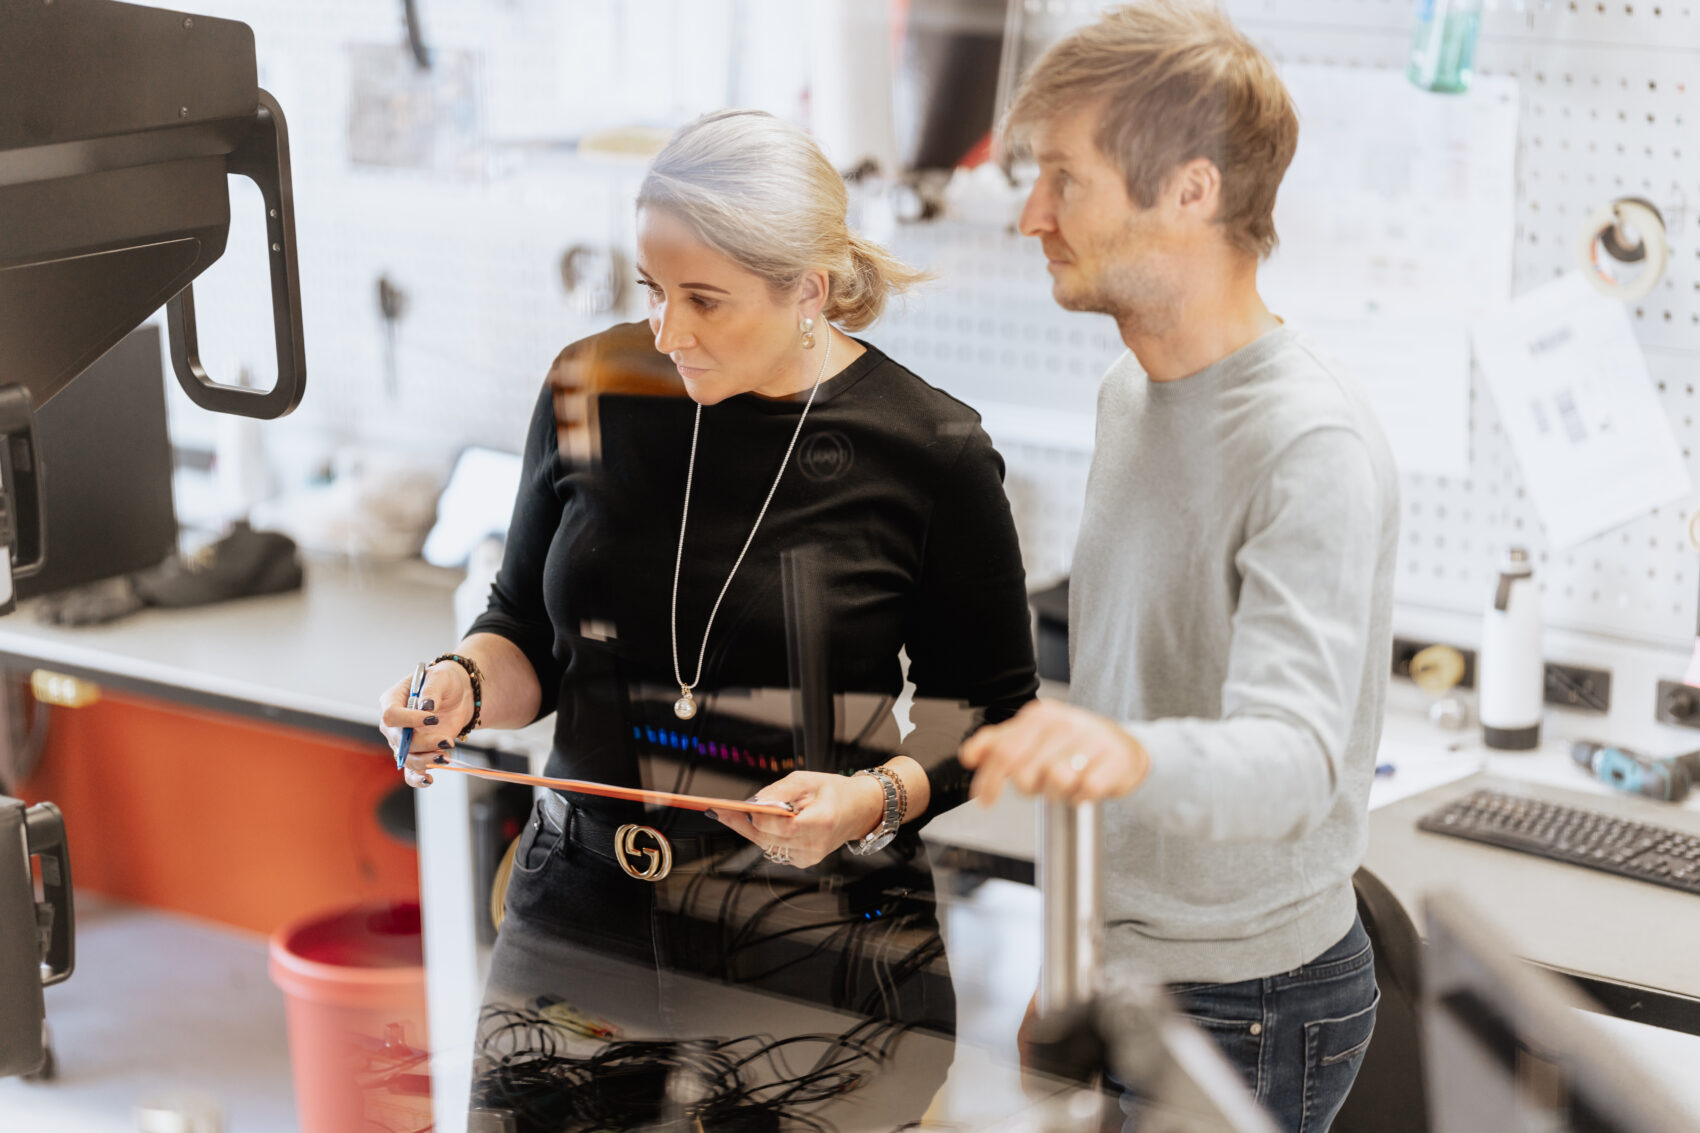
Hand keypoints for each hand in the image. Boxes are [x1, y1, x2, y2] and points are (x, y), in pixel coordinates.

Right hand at [377, 661, 474, 787]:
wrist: (457, 696)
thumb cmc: (444, 682)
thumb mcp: (440, 677)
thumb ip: (431, 690)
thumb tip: (427, 707)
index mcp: (392, 700)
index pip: (391, 715)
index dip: (409, 719)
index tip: (432, 718)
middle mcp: (394, 725)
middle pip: (399, 741)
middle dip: (423, 743)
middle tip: (446, 741)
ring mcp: (403, 742)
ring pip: (407, 759)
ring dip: (427, 760)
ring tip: (446, 756)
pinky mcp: (417, 754)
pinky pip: (411, 772)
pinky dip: (418, 779)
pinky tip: (429, 780)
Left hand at [709, 771, 887, 869]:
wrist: (859, 811)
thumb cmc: (835, 792)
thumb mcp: (807, 780)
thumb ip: (779, 792)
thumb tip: (753, 802)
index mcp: (820, 823)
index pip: (781, 826)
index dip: (756, 817)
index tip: (733, 808)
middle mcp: (814, 846)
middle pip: (767, 837)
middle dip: (742, 823)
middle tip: (719, 810)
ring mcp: (808, 857)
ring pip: (767, 844)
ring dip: (749, 829)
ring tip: (728, 814)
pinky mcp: (803, 861)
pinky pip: (774, 848)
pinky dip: (763, 834)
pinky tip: (751, 822)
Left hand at [958, 699, 1149, 805]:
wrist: (1121, 748)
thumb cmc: (1071, 744)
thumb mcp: (1033, 736)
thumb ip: (997, 743)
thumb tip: (968, 755)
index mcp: (1041, 715)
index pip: (1003, 751)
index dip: (988, 780)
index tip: (984, 798)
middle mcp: (1065, 723)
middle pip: (1025, 773)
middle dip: (1028, 788)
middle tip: (1040, 783)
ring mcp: (1091, 742)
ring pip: (1054, 782)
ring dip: (1055, 793)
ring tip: (1064, 783)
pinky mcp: (1114, 763)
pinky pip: (1084, 792)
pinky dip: (1080, 797)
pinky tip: (1083, 786)